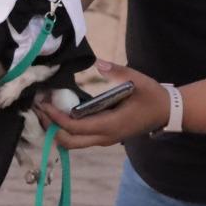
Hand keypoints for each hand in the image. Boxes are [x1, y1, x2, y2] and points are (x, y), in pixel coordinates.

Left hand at [35, 60, 169, 148]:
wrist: (167, 112)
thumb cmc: (152, 96)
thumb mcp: (138, 81)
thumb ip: (118, 72)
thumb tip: (99, 63)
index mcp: (111, 125)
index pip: (76, 127)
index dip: (56, 118)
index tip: (43, 104)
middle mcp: (105, 137)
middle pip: (69, 141)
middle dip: (50, 127)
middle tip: (37, 109)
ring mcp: (104, 139)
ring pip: (73, 143)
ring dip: (56, 130)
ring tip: (44, 111)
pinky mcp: (104, 137)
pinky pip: (79, 139)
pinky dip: (65, 130)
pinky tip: (58, 114)